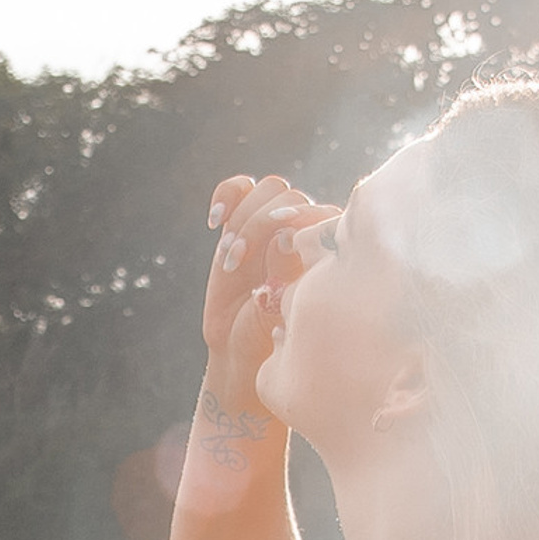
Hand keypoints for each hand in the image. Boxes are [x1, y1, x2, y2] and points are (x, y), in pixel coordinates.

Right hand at [201, 174, 338, 392]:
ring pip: (265, 190)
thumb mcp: (280, 311)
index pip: (319, 213)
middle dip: (260, 225)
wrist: (242, 351)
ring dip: (243, 219)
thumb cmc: (269, 338)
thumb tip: (284, 233)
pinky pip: (238, 189)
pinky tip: (214, 221)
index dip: (297, 220)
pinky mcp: (242, 223)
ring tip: (229, 257)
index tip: (276, 243)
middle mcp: (303, 232)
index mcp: (325, 250)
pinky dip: (226, 195)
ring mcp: (272, 225)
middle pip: (289, 197)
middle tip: (238, 259)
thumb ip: (284, 273)